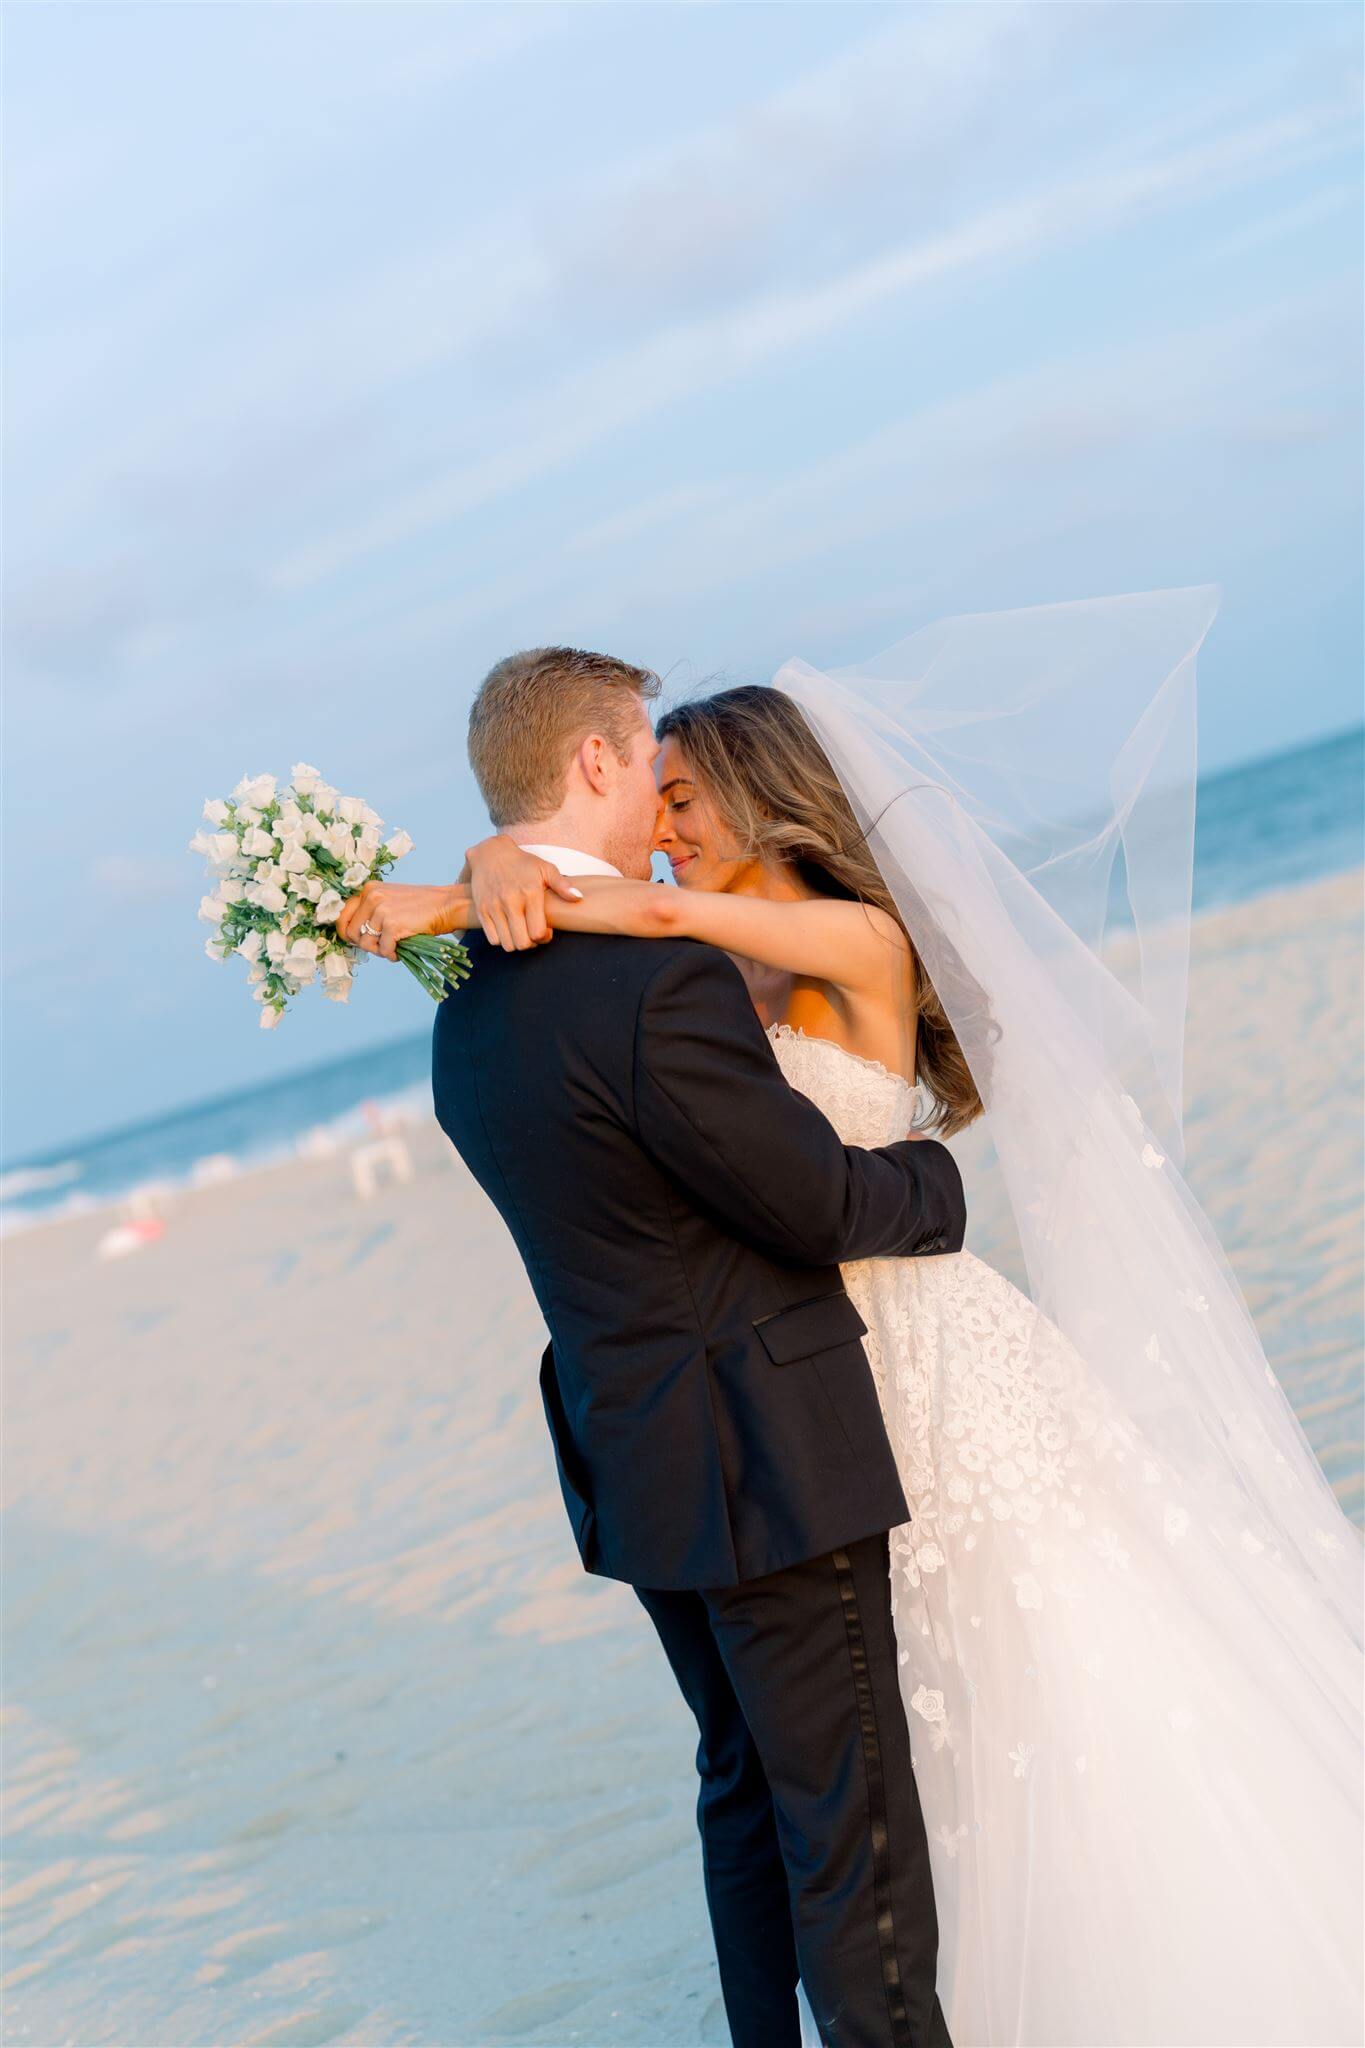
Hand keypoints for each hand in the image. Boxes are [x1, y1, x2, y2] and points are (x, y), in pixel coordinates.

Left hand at [336, 881, 467, 959]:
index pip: (343, 914)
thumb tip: (352, 935)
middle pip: (351, 932)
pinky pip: (383, 949)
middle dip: (364, 944)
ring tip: (391, 949)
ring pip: (366, 943)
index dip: (346, 932)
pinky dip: (391, 954)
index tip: (355, 941)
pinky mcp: (392, 925)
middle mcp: (372, 897)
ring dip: (378, 951)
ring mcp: (381, 910)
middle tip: (379, 946)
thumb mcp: (390, 899)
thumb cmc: (419, 906)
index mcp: (369, 889)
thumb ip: (371, 910)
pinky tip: (399, 951)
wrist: (445, 905)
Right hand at [467, 834, 582, 948]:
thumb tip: (578, 898)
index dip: (544, 937)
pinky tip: (508, 929)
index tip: (545, 930)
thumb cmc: (522, 863)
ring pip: (507, 944)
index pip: (537, 932)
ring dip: (516, 943)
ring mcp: (494, 907)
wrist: (491, 854)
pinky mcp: (481, 910)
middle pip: (522, 943)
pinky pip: (492, 939)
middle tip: (533, 934)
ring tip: (521, 932)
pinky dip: (502, 940)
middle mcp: (510, 902)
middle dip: (531, 944)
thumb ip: (562, 885)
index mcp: (530, 893)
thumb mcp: (545, 868)